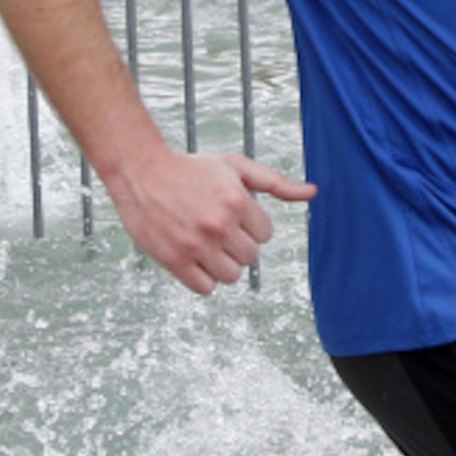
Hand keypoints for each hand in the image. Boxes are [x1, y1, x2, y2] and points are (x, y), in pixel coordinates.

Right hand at [106, 148, 315, 295]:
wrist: (142, 172)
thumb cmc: (192, 169)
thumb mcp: (236, 167)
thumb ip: (275, 182)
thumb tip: (313, 192)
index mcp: (237, 201)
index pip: (266, 235)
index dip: (251, 226)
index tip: (233, 216)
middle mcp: (219, 225)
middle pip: (251, 257)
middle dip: (238, 245)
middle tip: (218, 229)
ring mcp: (196, 245)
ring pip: (231, 276)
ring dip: (223, 264)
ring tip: (207, 245)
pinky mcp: (174, 260)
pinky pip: (206, 288)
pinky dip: (203, 278)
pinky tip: (194, 258)